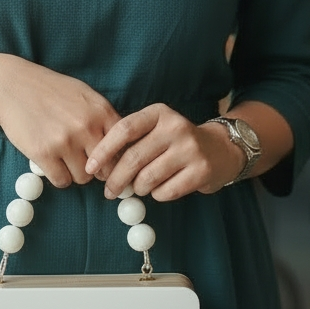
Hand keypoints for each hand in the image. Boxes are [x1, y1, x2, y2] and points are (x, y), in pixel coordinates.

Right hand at [0, 56, 120, 188]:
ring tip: (65, 159)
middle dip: (97, 170)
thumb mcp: (84, 95)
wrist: (12, 86)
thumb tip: (120, 147)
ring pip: (84, 178)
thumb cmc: (49, 90)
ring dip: (75, 173)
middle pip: (106, 168)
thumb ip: (103, 117)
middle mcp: (86, 127)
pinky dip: (58, 176)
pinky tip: (52, 163)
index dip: (115, 158)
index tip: (107, 161)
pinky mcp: (44, 153)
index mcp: (101, 111)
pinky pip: (62, 181)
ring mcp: (65, 141)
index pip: (122, 148)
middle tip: (85, 163)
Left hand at [84, 104, 245, 201]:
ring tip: (140, 187)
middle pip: (134, 158)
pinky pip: (165, 192)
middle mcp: (176, 127)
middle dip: (116, 179)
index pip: (124, 129)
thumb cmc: (175, 141)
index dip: (104, 150)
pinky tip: (160, 189)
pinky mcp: (201, 171)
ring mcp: (190, 149)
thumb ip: (130, 141)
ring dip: (138, 188)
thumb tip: (100, 166)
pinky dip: (157, 195)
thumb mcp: (155, 129)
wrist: (220, 149)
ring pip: (148, 178)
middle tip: (109, 191)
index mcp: (159, 113)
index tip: (90, 167)